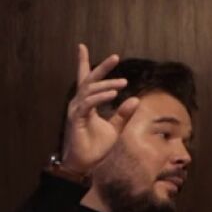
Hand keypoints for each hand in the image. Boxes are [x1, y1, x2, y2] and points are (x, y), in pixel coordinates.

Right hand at [60, 43, 139, 173]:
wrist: (86, 165)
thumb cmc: (97, 147)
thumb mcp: (115, 128)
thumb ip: (123, 114)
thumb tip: (135, 99)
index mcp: (87, 104)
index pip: (86, 80)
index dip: (84, 63)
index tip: (82, 47)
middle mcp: (79, 104)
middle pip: (89, 80)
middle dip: (101, 67)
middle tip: (115, 57)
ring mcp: (75, 111)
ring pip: (90, 90)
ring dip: (107, 85)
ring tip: (123, 83)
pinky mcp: (75, 120)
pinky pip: (88, 105)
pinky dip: (100, 98)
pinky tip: (114, 95)